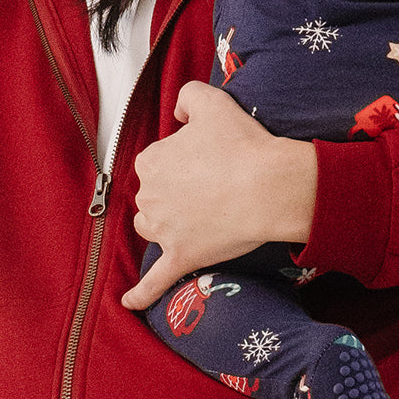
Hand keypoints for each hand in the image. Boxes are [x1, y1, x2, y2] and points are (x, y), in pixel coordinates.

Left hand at [121, 81, 315, 309]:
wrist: (269, 185)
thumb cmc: (243, 144)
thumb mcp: (210, 99)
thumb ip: (186, 96)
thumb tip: (177, 112)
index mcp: (151, 161)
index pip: (155, 161)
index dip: (182, 160)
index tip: (207, 160)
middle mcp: (150, 196)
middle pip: (153, 195)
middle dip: (175, 192)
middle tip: (212, 185)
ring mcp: (165, 230)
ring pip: (152, 228)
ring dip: (164, 225)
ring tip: (193, 219)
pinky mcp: (182, 256)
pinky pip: (155, 280)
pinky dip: (141, 293)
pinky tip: (130, 303)